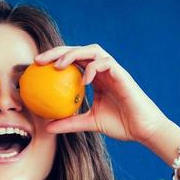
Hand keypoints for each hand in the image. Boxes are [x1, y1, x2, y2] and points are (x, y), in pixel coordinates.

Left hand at [33, 43, 168, 143]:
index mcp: (95, 77)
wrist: (143, 129)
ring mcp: (113, 70)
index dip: (54, 59)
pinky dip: (93, 68)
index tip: (36, 66)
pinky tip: (83, 80)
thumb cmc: (121, 125)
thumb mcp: (89, 123)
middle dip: (58, 50)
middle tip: (39, 60)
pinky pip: (106, 63)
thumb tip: (46, 127)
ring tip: (58, 65)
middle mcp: (103, 70)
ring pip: (92, 50)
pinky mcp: (122, 74)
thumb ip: (69, 122)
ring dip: (74, 53)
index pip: (72, 61)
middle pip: (78, 50)